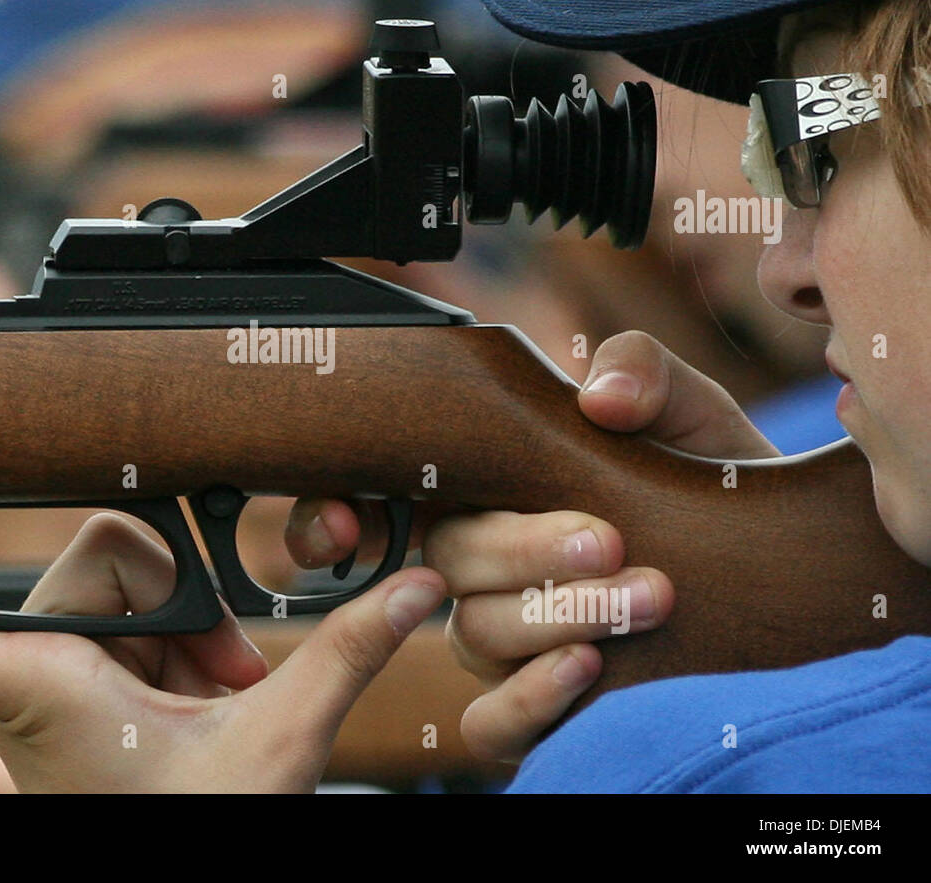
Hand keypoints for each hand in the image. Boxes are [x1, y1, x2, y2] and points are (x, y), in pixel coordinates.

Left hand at [0, 513, 444, 791]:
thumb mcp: (274, 744)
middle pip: (99, 559)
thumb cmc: (196, 826)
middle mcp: (38, 674)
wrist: (191, 854)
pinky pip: (135, 616)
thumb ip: (341, 657)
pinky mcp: (83, 682)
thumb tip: (410, 591)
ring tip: (216, 697)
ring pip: (124, 580)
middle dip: (178, 604)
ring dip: (187, 635)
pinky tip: (209, 693)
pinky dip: (184, 648)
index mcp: (48, 687)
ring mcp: (60, 678)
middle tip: (221, 677)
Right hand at [286, 330, 777, 761]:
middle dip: (525, 554)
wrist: (765, 557)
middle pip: (443, 565)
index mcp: (476, 489)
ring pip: (473, 635)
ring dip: (557, 616)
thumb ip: (638, 370)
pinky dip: (531, 696)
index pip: (367, 502)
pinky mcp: (530, 704)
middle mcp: (471, 566)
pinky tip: (592, 666)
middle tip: (610, 542)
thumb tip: (599, 398)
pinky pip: (492, 720)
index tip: (347, 525)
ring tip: (652, 594)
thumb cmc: (701, 473)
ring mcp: (497, 638)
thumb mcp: (680, 406)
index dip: (326, 518)